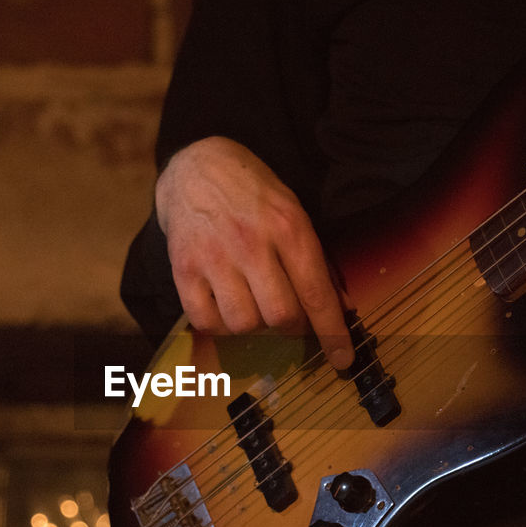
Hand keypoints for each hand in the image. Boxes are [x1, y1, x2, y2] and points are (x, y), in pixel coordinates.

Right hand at [156, 136, 353, 369]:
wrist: (196, 166)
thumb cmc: (253, 193)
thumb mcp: (293, 211)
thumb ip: (313, 258)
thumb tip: (337, 308)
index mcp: (287, 227)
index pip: (315, 292)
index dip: (332, 332)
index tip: (342, 359)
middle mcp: (250, 243)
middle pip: (280, 315)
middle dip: (292, 326)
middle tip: (290, 317)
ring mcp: (213, 257)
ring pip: (243, 324)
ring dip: (255, 326)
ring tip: (255, 305)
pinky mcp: (183, 268)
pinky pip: (206, 322)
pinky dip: (221, 326)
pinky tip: (226, 307)